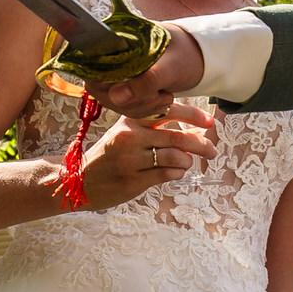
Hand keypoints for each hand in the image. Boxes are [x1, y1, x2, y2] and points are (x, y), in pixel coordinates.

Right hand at [74, 101, 218, 207]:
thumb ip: (156, 128)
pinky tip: (174, 173)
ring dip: (188, 161)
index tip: (210, 122)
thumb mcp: (126, 133)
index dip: (194, 116)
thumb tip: (197, 130)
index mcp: (130, 119)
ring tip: (185, 163)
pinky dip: (178, 173)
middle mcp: (130, 136)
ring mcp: (131, 159)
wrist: (80, 180)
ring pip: (176, 157)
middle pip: (178, 137)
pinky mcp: (133, 180)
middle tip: (212, 150)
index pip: (168, 110)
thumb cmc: (110, 155)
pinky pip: (168, 175)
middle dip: (201, 144)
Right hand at [100, 23, 204, 117]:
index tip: (144, 90)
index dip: (113, 87)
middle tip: (160, 94)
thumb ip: (146, 81)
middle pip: (101, 90)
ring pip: (114, 102)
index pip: (93, 70)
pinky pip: (125, 106)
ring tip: (165, 96)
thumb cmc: (186, 55)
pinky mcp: (125, 87)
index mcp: (113, 43)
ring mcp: (115, 74)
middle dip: (133, 100)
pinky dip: (144, 109)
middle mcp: (108, 58)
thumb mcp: (170, 68)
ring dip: (141, 106)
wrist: (199, 57)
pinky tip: (161, 100)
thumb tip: (116, 97)